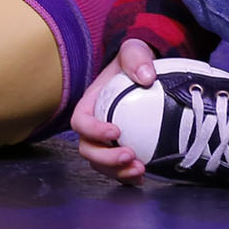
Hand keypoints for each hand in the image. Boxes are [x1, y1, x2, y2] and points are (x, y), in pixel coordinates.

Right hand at [70, 38, 160, 183]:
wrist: (144, 73)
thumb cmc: (133, 61)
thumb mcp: (133, 51)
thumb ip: (136, 58)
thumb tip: (147, 76)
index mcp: (90, 103)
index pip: (80, 121)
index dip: (94, 130)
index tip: (116, 131)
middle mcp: (93, 125)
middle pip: (87, 149)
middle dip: (106, 158)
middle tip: (130, 155)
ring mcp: (105, 140)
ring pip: (100, 163)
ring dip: (117, 171)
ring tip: (140, 170)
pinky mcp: (119, 149)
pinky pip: (116, 169)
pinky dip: (126, 177)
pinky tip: (142, 178)